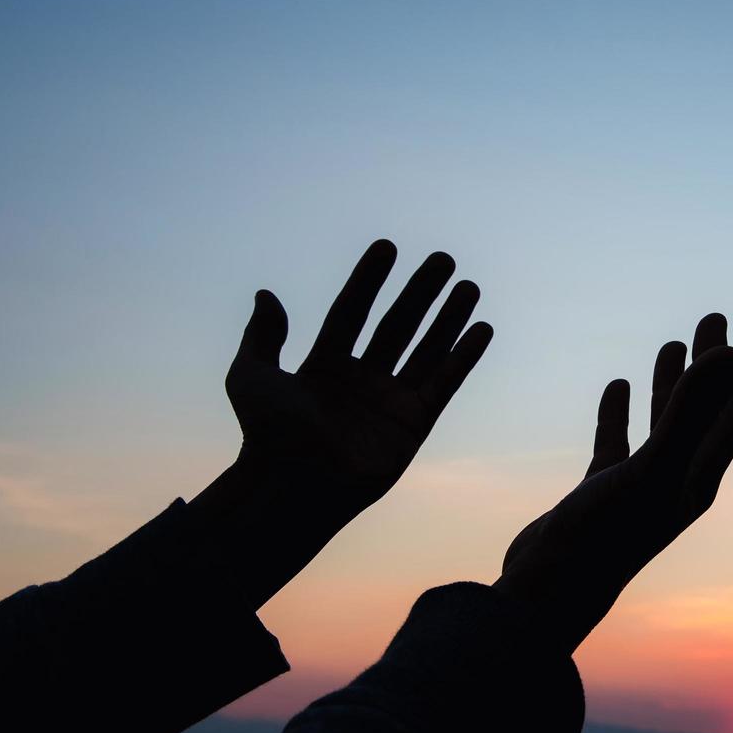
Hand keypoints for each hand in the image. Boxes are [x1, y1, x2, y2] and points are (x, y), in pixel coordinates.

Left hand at [197, 240, 491, 608]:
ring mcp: (389, 402)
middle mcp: (360, 380)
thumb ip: (261, 336)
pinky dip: (464, 357)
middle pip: (396, 325)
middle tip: (443, 259)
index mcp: (324, 366)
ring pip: (426, 350)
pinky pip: (444, 384)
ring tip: (468, 286)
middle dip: (420, 292)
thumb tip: (265, 294)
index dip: (368, 280)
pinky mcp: (414, 426)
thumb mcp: (250, 376)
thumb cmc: (266, 436)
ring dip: (448, 318)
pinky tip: (481, 329)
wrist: (293, 485)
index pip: (351, 312)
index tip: (387, 247)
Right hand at [495, 309, 732, 650]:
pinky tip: (617, 385)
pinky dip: (621, 412)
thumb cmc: (603, 538)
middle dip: (716, 363)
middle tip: (717, 315)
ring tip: (674, 341)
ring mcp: (640, 489)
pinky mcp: (602, 495)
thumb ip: (690, 409)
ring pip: (664, 425)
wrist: (548, 594)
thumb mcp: (652, 467)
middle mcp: (678, 482)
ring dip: (672, 383)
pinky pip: (619, 443)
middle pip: (707, 410)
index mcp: (699, 477)